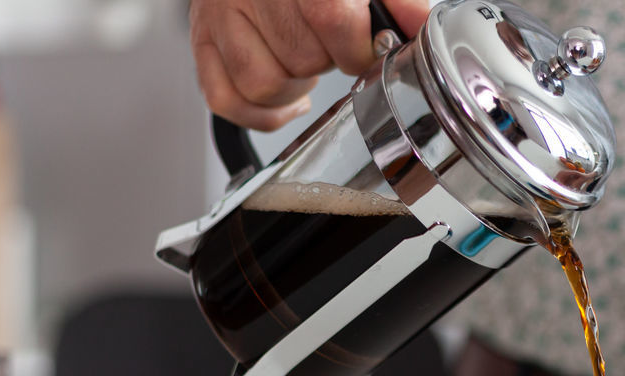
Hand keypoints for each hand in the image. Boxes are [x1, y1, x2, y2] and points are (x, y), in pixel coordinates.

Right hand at [189, 0, 430, 130]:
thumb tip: (423, 27)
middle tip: (331, 49)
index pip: (330, 14)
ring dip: (294, 87)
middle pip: (299, 56)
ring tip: (305, 65)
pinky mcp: (201, 42)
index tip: (367, 50)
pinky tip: (286, 96)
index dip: (357, 46)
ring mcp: (218, 15)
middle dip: (326, 62)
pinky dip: (263, 113)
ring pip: (261, 84)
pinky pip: (226, 100)